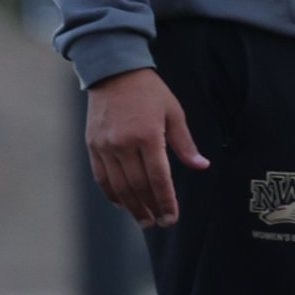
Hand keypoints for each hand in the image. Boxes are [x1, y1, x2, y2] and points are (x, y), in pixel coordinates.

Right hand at [85, 68, 207, 228]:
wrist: (114, 71)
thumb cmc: (149, 91)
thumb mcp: (174, 112)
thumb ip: (185, 143)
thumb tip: (202, 166)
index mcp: (148, 136)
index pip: (158, 179)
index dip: (165, 201)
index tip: (171, 217)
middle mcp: (124, 144)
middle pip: (138, 187)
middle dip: (150, 209)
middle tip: (159, 223)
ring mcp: (105, 146)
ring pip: (119, 187)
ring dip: (132, 207)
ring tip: (144, 220)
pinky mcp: (93, 145)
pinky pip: (102, 178)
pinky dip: (112, 194)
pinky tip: (122, 204)